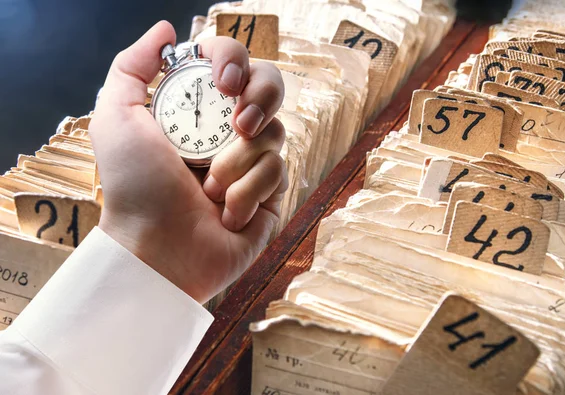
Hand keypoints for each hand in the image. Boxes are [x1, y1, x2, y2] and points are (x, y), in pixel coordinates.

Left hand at [89, 21, 286, 302]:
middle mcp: (228, 130)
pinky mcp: (271, 194)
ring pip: (276, 132)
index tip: (223, 83)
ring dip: (238, 162)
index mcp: (198, 109)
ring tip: (210, 189)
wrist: (157, 248)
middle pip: (271, 86)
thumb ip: (132, 67)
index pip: (232, 63)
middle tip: (239, 124)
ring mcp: (252, 162)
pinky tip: (226, 214)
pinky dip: (248, 192)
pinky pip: (280, 172)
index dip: (235, 60)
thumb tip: (166, 31)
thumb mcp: (117, 119)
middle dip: (261, 97)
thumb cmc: (134, 188)